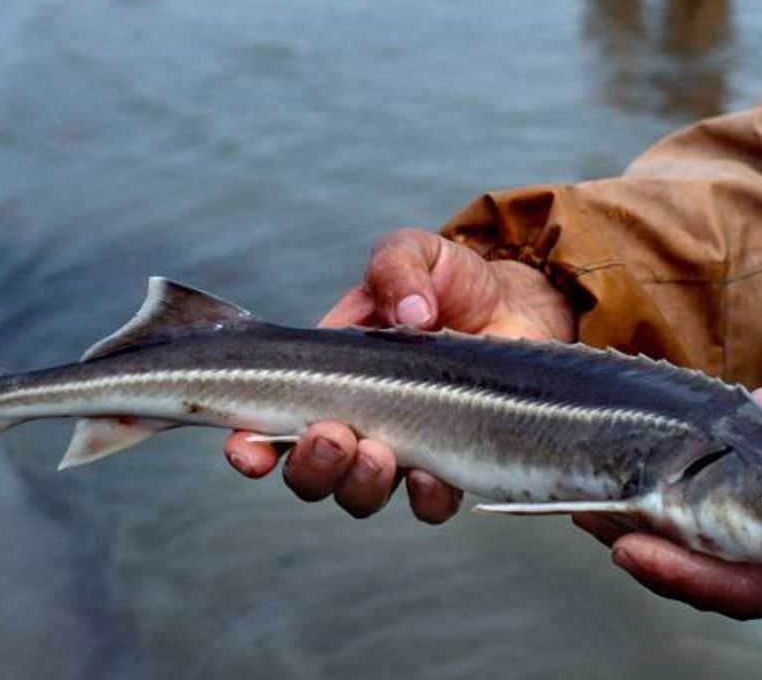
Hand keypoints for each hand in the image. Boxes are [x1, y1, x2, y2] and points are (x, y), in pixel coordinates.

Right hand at [223, 228, 574, 521]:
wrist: (516, 303)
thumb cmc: (450, 280)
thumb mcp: (413, 254)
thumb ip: (397, 267)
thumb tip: (410, 313)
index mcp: (325, 377)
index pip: (266, 425)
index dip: (248, 446)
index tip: (245, 448)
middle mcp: (354, 423)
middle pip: (308, 475)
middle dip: (310, 465)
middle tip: (333, 435)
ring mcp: (401, 450)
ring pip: (358, 497)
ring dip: (358, 484)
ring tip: (377, 453)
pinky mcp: (452, 465)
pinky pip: (429, 506)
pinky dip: (424, 499)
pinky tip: (429, 474)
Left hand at [575, 365, 761, 627]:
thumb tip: (750, 407)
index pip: (742, 575)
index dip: (676, 561)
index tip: (620, 536)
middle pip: (716, 587)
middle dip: (646, 551)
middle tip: (583, 512)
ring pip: (727, 586)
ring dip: (666, 553)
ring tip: (607, 512)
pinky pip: (748, 577)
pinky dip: (701, 553)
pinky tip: (666, 520)